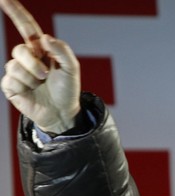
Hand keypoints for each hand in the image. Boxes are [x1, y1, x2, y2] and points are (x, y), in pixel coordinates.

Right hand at [1, 0, 79, 133]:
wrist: (62, 112)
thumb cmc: (67, 90)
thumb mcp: (71, 69)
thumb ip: (61, 50)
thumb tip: (43, 38)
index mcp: (41, 50)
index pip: (26, 27)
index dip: (15, 12)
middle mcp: (27, 58)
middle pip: (20, 50)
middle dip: (33, 63)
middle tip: (46, 75)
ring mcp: (17, 72)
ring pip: (14, 65)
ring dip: (31, 77)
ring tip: (41, 85)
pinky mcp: (10, 86)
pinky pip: (10, 79)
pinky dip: (23, 85)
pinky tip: (31, 91)